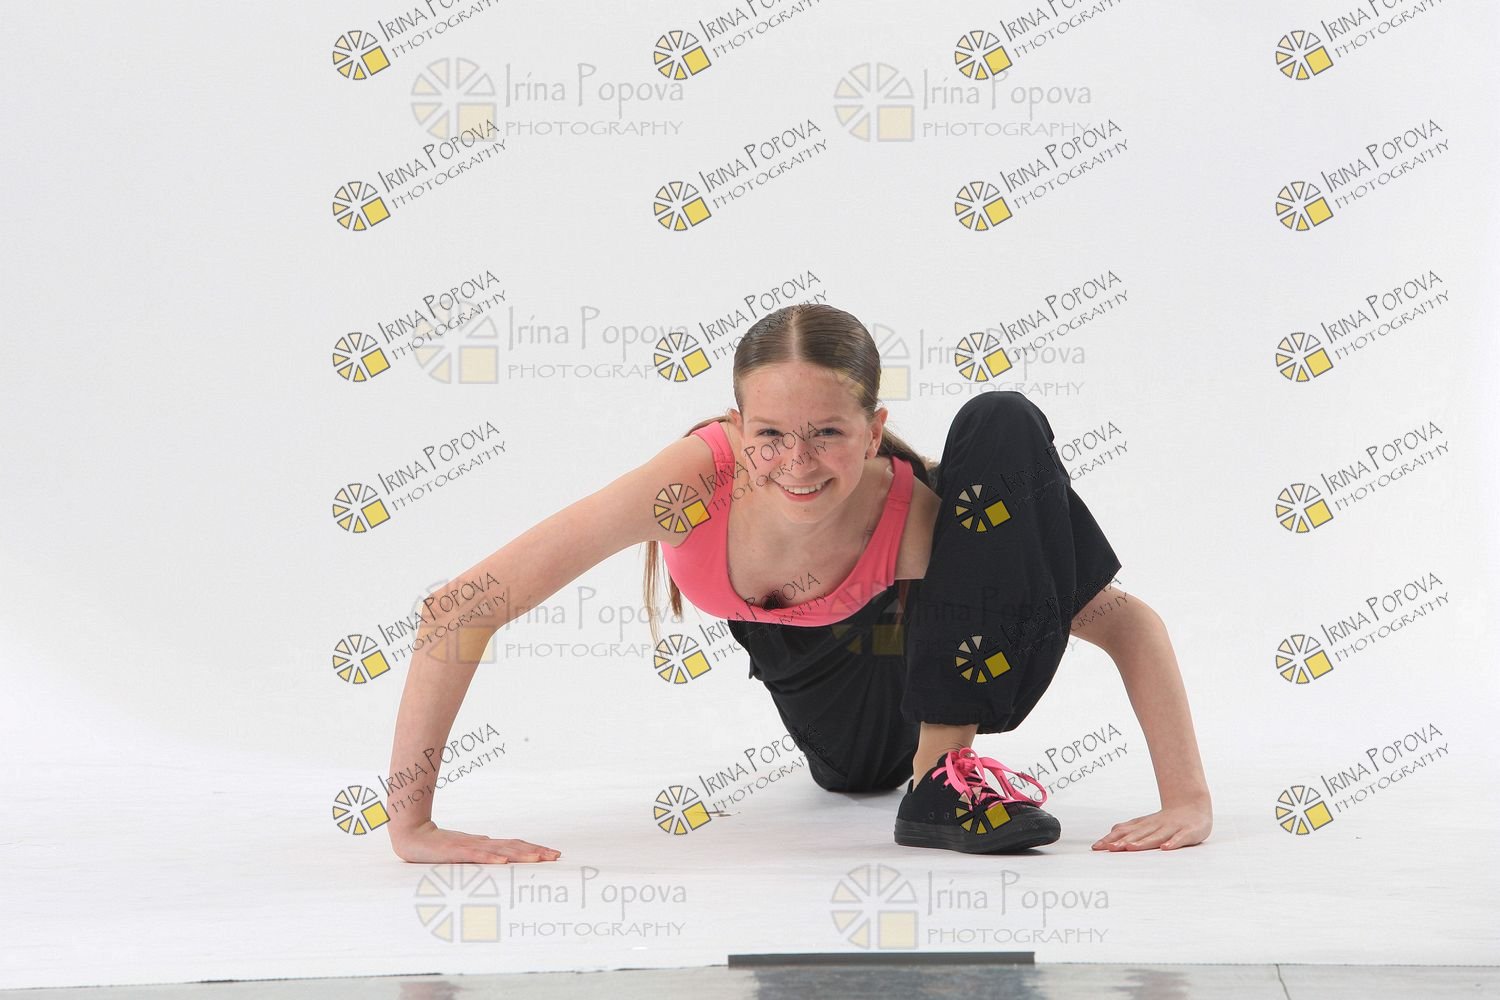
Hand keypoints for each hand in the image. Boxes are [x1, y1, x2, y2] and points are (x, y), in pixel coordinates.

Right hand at [390, 820, 561, 863]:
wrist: (410, 834)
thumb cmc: (438, 844)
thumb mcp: (464, 849)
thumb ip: (483, 851)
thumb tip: (503, 855)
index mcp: (485, 844)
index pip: (515, 845)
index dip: (535, 849)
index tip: (554, 854)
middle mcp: (482, 843)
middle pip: (514, 847)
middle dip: (536, 852)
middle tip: (557, 856)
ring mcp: (469, 846)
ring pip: (500, 850)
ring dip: (520, 855)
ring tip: (539, 858)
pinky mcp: (455, 851)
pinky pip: (476, 855)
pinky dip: (491, 858)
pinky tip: (503, 861)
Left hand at [1091, 802, 1210, 850]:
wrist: (1193, 805)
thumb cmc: (1167, 820)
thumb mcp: (1147, 823)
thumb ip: (1130, 829)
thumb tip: (1110, 833)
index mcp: (1144, 825)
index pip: (1125, 831)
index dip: (1111, 838)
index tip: (1096, 847)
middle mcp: (1155, 825)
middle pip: (1138, 834)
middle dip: (1123, 842)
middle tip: (1109, 848)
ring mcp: (1172, 828)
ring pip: (1155, 836)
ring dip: (1143, 842)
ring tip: (1130, 848)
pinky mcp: (1188, 832)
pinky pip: (1180, 838)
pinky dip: (1173, 843)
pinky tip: (1165, 848)